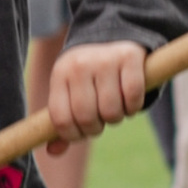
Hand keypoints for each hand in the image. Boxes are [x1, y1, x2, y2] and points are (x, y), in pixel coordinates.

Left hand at [43, 40, 146, 159]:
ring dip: (117, 117)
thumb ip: (63, 122)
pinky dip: (134, 107)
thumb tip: (53, 153)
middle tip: (102, 119)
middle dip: (96, 127)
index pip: (61, 119)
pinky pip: (133, 97)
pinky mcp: (129, 57)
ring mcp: (104, 60)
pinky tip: (130, 100)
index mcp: (60, 74)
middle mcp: (79, 65)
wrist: (115, 34)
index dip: (74, 134)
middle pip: (87, 118)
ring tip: (116, 107)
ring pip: (111, 111)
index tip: (84, 131)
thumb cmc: (90, 74)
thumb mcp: (71, 91)